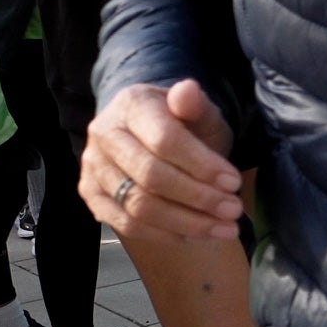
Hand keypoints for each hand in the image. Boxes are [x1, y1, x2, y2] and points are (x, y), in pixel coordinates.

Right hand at [82, 79, 241, 239]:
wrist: (146, 133)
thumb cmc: (181, 124)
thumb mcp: (198, 110)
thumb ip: (196, 104)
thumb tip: (187, 90)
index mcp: (130, 104)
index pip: (164, 139)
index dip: (201, 165)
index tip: (234, 182)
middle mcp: (103, 135)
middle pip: (150, 176)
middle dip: (198, 198)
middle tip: (233, 210)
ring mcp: (93, 168)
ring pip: (138, 207)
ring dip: (185, 223)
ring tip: (223, 228)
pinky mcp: (93, 197)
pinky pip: (127, 225)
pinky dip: (165, 235)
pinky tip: (196, 236)